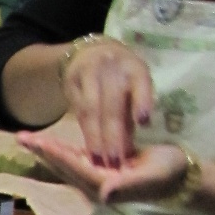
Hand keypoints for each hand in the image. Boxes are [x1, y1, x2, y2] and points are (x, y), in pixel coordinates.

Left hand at [23, 130, 190, 205]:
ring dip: (47, 151)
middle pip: (63, 167)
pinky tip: (49, 143)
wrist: (180, 177)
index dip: (55, 154)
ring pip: (66, 163)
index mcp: (105, 186)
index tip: (37, 142)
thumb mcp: (153, 177)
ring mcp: (98, 180)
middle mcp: (96, 186)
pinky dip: (62, 151)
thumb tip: (106, 195)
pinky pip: (76, 160)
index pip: (74, 168)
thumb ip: (129, 187)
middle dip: (42, 152)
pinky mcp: (102, 172)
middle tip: (20, 138)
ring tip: (28, 139)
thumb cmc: (169, 174)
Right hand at [59, 37, 153, 167]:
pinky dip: (85, 132)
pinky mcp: (72, 82)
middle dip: (113, 135)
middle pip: (111, 104)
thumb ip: (134, 111)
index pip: (139, 83)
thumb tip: (130, 148)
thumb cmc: (121, 76)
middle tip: (116, 161)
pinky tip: (89, 150)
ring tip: (100, 161)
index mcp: (134, 67)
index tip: (143, 121)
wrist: (91, 52)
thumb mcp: (133, 85)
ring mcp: (89, 73)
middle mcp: (112, 67)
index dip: (141, 101)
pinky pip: (79, 112)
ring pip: (91, 111)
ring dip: (95, 138)